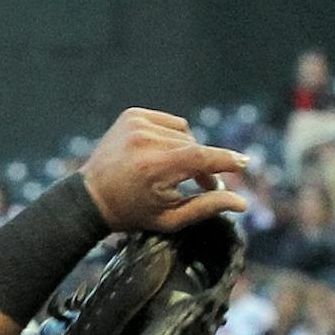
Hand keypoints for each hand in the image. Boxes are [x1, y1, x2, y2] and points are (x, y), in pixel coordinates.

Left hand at [79, 109, 248, 232]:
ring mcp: (137, 124)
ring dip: (187, 151)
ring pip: (184, 133)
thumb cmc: (131, 213)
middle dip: (203, 166)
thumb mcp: (170, 219)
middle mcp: (146, 141)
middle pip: (194, 147)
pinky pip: (169, 123)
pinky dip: (173, 136)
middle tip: (203, 185)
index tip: (244, 164)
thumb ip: (206, 207)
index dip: (226, 161)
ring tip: (176, 171)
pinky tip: (162, 154)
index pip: (202, 158)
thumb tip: (242, 202)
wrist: (90, 198)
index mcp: (155, 167)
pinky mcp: (131, 115)